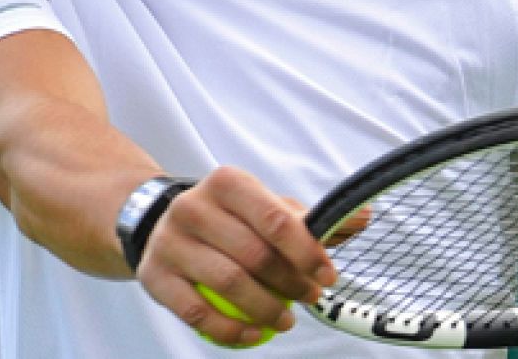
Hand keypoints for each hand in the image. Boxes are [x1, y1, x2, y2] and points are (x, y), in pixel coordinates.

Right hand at [133, 166, 337, 346]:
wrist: (161, 222)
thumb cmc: (228, 218)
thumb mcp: (266, 207)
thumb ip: (313, 218)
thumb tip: (362, 218)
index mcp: (228, 183)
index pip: (275, 219)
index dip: (306, 251)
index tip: (328, 275)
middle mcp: (194, 207)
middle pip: (254, 254)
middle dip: (291, 283)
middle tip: (311, 298)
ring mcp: (170, 242)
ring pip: (226, 284)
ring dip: (265, 309)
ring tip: (286, 320)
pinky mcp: (154, 276)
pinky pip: (195, 312)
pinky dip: (229, 329)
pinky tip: (254, 334)